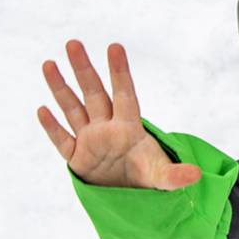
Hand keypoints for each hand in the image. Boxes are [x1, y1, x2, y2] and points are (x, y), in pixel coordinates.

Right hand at [36, 40, 200, 189]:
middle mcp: (107, 128)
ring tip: (49, 64)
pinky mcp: (77, 158)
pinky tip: (42, 109)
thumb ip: (176, 176)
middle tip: (74, 43)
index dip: (120, 72)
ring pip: (72, 109)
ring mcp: (90, 140)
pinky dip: (52, 127)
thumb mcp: (163, 177)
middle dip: (84, 69)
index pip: (124, 94)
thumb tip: (196, 175)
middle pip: (94, 93)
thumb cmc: (148, 176)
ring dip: (60, 88)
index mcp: (130, 128)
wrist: (130, 195)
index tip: (115, 47)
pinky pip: (62, 140)